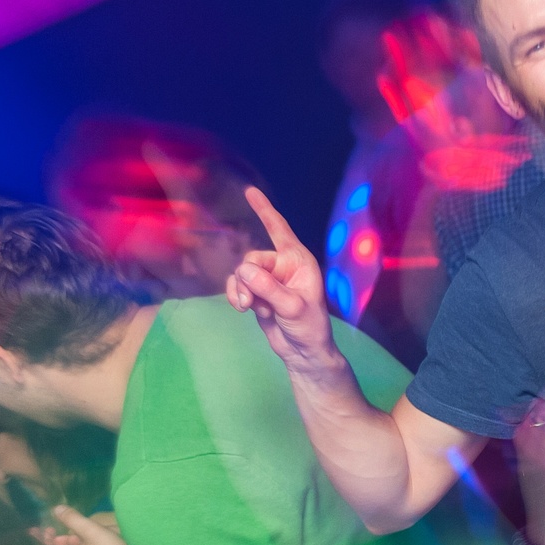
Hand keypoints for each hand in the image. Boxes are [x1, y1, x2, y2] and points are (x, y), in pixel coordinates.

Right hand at [225, 187, 342, 375]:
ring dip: (240, 291)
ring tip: (251, 308)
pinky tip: (244, 309)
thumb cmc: (309, 328)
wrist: (303, 352)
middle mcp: (283, 265)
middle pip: (251, 259)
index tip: (250, 191)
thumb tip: (243, 271)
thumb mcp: (292, 308)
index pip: (279, 229)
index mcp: (299, 260)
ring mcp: (268, 279)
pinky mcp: (257, 292)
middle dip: (247, 280)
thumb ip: (268, 288)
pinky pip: (236, 286)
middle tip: (252, 301)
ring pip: (240, 273)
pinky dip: (236, 296)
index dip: (264, 210)